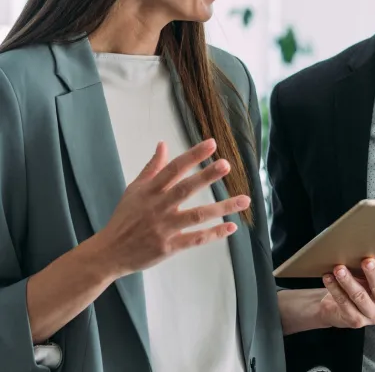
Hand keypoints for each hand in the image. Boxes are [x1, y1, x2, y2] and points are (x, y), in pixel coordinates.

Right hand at [98, 139, 250, 277]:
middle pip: (185, 189)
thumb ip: (152, 167)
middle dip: (206, 176)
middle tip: (226, 165)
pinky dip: (214, 233)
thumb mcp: (134, 190)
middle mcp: (158, 207)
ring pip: (197, 216)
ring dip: (222, 207)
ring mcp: (164, 228)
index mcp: (150, 191)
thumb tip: (163, 144)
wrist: (109, 253)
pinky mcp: (169, 247)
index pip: (174, 168)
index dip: (193, 155)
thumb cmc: (124, 218)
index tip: (212, 143)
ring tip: (244, 200)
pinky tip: (231, 226)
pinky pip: (195, 239)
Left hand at [318, 255, 374, 327]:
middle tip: (367, 261)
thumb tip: (372, 245)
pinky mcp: (356, 321)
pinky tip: (329, 278)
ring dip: (348, 281)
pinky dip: (335, 288)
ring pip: (359, 296)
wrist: (339, 311)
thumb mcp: (371, 279)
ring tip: (339, 269)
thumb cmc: (360, 288)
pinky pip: (344, 303)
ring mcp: (371, 315)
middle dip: (373, 274)